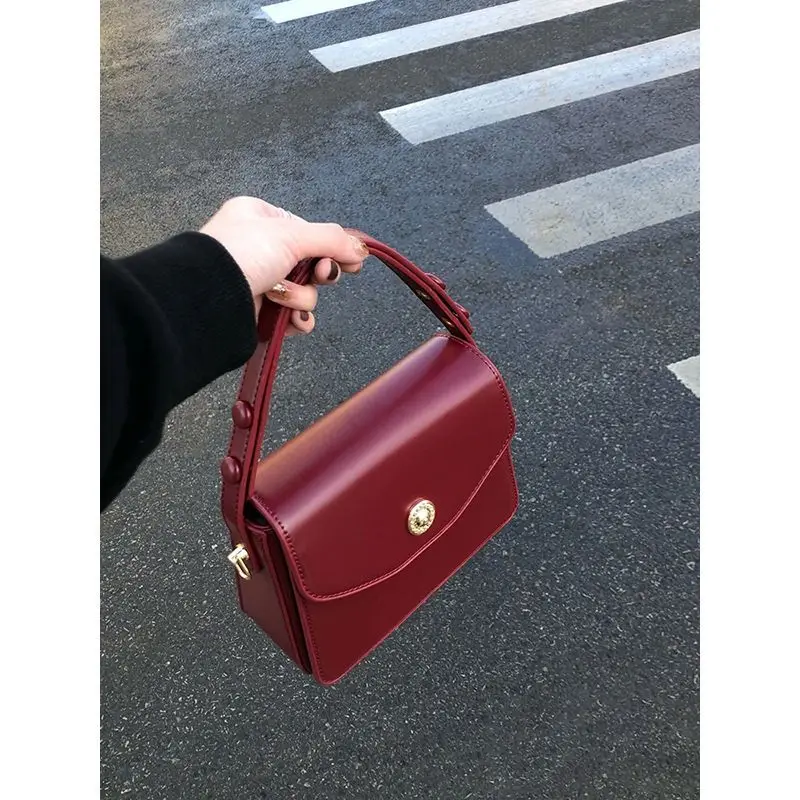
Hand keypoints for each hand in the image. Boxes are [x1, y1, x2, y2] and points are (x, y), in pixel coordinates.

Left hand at [200, 196, 367, 334]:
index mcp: (258, 218)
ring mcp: (259, 282)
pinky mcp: (260, 313)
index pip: (306, 231)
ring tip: (280, 296)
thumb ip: (332, 240)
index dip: (329, 246)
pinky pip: (294, 317)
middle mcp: (258, 248)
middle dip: (317, 273)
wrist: (208, 297)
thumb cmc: (240, 254)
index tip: (352, 260)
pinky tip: (289, 319)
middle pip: (309, 263)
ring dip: (300, 297)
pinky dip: (296, 320)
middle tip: (321, 274)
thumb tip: (362, 249)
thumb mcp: (292, 235)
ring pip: (305, 292)